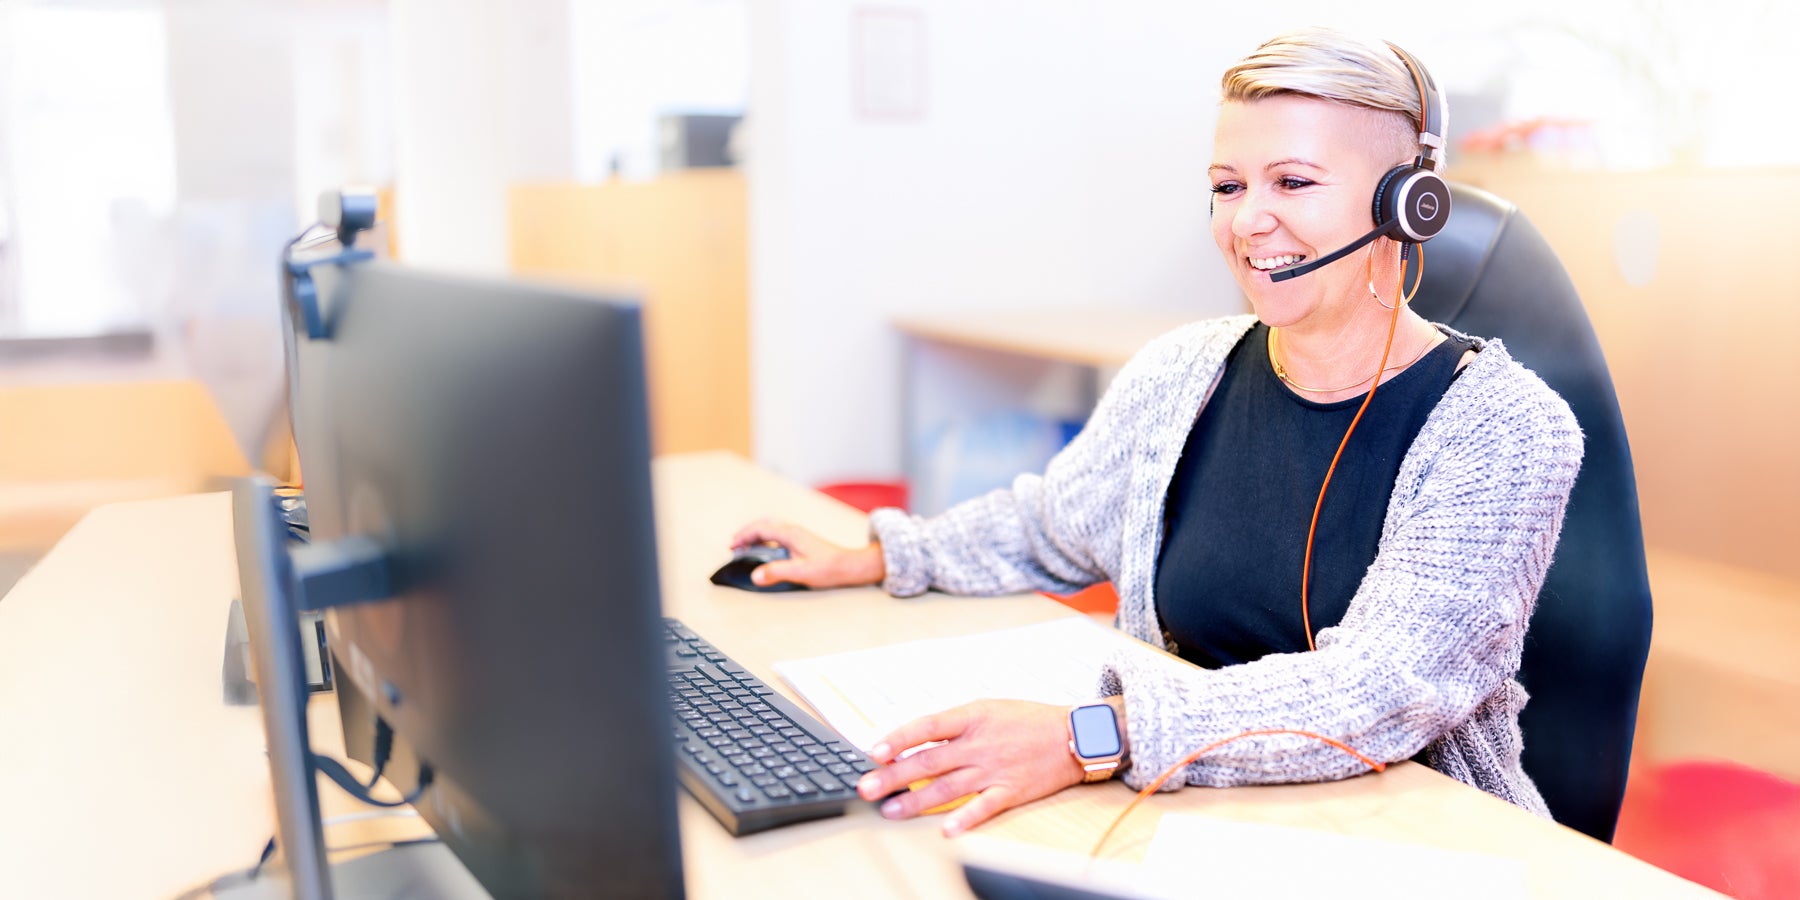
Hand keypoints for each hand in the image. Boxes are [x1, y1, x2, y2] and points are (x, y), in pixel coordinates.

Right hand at [729, 519, 885, 588]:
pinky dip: (765, 541)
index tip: (732, 545)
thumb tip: (755, 575)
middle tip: (734, 544)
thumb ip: (777, 572)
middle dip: (747, 533)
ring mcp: (797, 536)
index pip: (761, 529)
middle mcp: (793, 531)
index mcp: (790, 534)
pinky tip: (764, 552)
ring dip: (756, 537)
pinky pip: (777, 537)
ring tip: (745, 547)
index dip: (744, 536)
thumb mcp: (801, 572)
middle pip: (764, 526)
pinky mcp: (801, 542)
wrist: (850, 566)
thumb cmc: (829, 567)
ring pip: (771, 530)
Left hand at [853, 700, 1084, 836]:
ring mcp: (995, 769)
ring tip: (890, 810)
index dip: (899, 738)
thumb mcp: (986, 709)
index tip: (873, 751)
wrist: (1073, 735)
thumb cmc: (1026, 720)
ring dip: (916, 801)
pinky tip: (946, 830)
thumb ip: (952, 726)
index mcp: (972, 718)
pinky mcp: (1011, 791)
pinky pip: (984, 807)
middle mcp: (980, 744)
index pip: (927, 727)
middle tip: (866, 788)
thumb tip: (912, 740)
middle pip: (930, 761)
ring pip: (948, 787)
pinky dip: (965, 819)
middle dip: (894, 776)